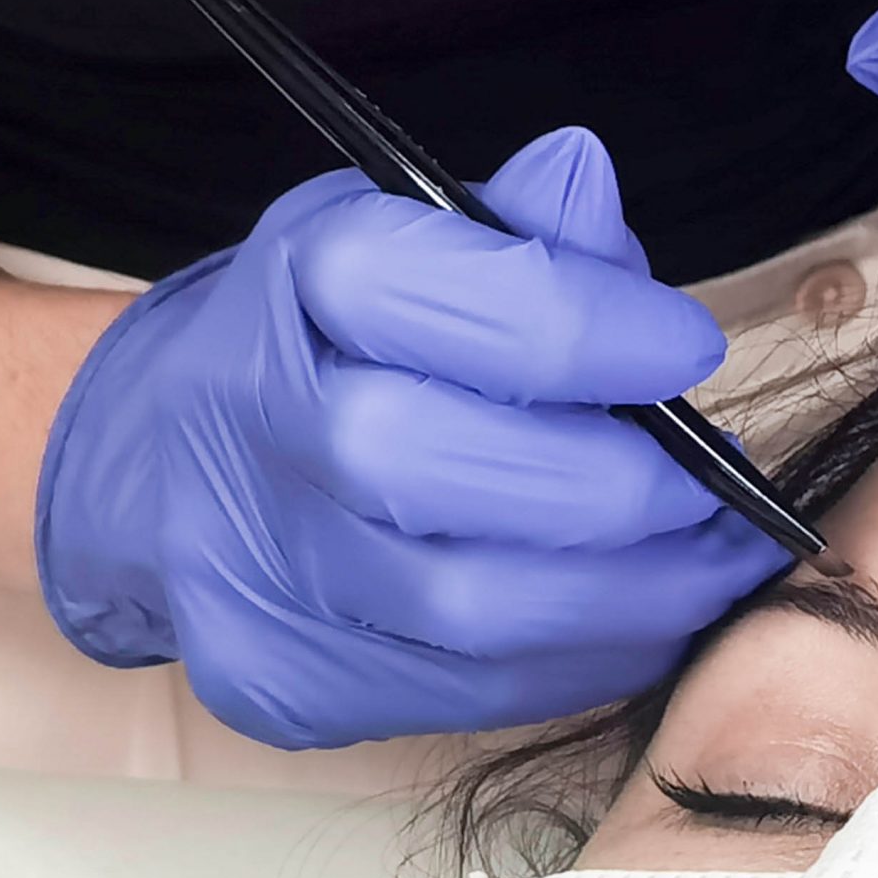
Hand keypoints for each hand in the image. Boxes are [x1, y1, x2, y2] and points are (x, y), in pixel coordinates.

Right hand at [36, 127, 785, 749]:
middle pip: (452, 472)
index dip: (607, 333)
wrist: (158, 462)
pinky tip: (636, 618)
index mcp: (301, 281)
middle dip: (625, 490)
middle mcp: (259, 423)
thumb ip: (519, 229)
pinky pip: (470, 694)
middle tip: (718, 485)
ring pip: (476, 615)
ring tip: (712, 560)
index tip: (687, 347)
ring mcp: (253, 569)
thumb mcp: (410, 236)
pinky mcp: (279, 680)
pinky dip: (583, 661)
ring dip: (635, 596)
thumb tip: (584, 184)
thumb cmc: (327, 341)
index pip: (471, 305)